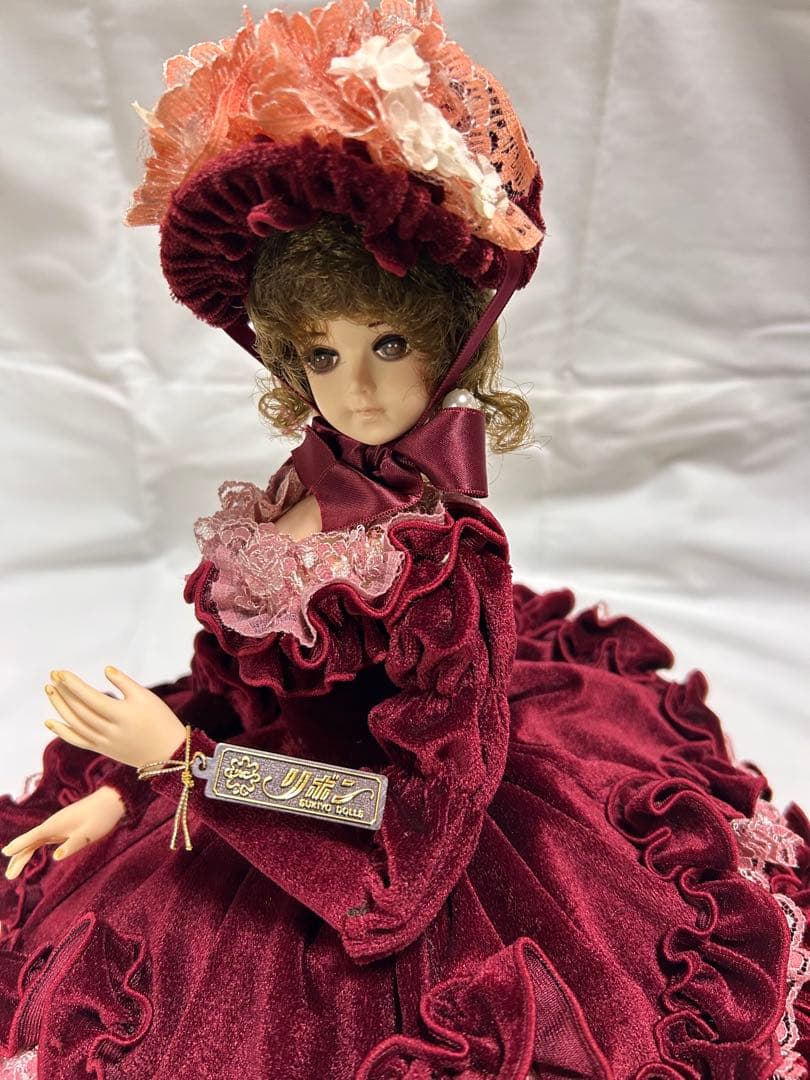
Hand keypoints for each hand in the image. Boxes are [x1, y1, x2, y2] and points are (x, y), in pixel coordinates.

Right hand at [1, 785, 125, 879]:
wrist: (111, 801)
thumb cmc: (101, 818)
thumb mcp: (89, 835)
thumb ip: (72, 845)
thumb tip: (56, 856)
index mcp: (56, 825)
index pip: (33, 837)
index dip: (19, 845)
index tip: (5, 853)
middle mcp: (52, 824)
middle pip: (30, 842)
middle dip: (18, 857)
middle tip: (9, 876)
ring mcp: (56, 824)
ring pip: (34, 841)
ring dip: (23, 854)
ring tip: (12, 872)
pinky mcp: (62, 826)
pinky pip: (41, 839)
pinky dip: (32, 848)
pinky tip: (28, 853)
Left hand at [44, 666, 185, 769]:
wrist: (168, 752)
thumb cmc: (160, 720)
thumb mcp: (146, 697)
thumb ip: (125, 683)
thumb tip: (106, 670)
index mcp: (121, 714)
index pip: (89, 697)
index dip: (73, 685)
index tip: (60, 673)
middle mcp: (109, 730)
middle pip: (79, 710)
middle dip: (64, 692)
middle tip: (53, 676)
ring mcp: (103, 742)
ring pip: (75, 724)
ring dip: (60, 707)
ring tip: (50, 691)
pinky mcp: (102, 749)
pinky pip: (77, 741)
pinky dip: (62, 732)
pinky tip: (50, 721)